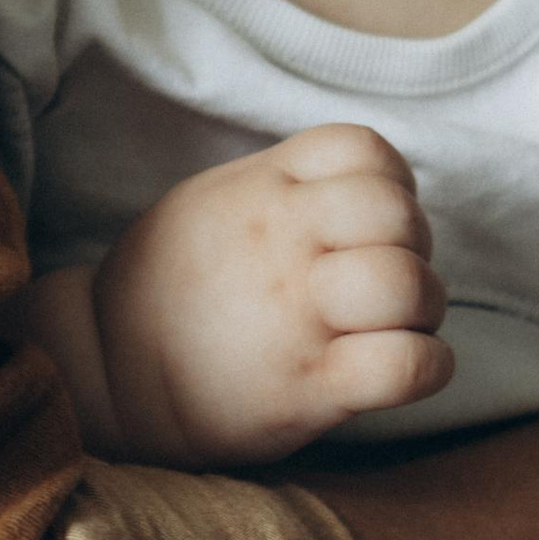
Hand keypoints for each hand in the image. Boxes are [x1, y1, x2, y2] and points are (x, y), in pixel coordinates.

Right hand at [86, 125, 451, 468]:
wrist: (108, 375)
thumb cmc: (169, 288)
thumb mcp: (212, 201)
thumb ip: (284, 185)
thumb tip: (362, 190)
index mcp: (263, 189)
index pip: (366, 151)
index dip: (393, 184)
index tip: (373, 225)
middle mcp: (282, 243)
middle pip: (400, 217)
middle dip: (416, 249)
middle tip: (389, 283)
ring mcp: (297, 316)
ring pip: (411, 287)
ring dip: (425, 308)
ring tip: (397, 325)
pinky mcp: (309, 389)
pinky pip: (408, 367)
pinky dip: (430, 367)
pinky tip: (408, 369)